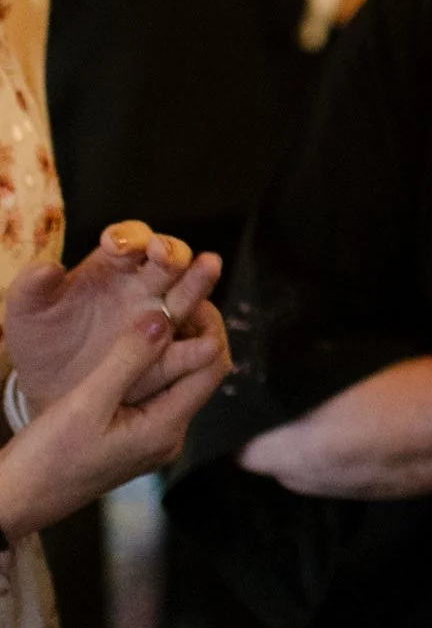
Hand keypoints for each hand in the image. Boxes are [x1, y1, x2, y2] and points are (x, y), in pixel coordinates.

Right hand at [0, 307, 232, 537]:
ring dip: (170, 347)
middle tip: (170, 296)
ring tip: (151, 310)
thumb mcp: (86, 403)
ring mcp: (152, 438)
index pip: (213, 367)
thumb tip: (165, 317)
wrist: (18, 500)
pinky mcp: (134, 437)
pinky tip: (132, 343)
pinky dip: (150, 366)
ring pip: (177, 381)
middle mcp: (169, 436)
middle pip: (200, 373)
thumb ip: (128, 360)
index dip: (208, 327)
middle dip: (192, 333)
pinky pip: (155, 393)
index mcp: (165, 429)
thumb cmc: (47, 458)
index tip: (187, 296)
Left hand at [5, 227, 227, 415]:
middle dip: (170, 251)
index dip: (126, 237)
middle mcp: (144, 285)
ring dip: (198, 280)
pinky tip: (207, 342)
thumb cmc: (40, 342)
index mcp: (112, 266)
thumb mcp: (25, 314)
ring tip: (209, 267)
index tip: (115, 245)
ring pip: (187, 294)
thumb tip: (48, 267)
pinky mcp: (167, 356)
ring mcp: (160, 319)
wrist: (51, 389)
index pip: (129, 240)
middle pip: (168, 259)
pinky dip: (199, 344)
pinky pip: (189, 348)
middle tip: (164, 254)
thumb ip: (30, 288)